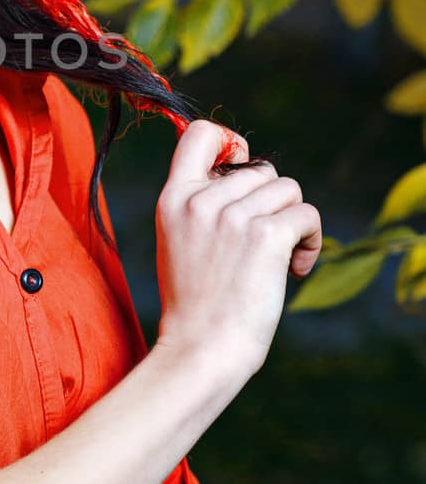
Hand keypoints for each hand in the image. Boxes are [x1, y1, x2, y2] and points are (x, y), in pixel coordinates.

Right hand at [154, 120, 322, 377]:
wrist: (201, 350)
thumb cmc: (195, 305)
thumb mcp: (179, 241)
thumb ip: (201, 203)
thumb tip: (247, 171)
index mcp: (172, 198)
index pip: (200, 133)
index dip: (230, 144)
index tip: (241, 173)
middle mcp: (200, 200)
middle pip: (262, 169)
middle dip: (272, 203)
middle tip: (262, 243)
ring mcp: (232, 216)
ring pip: (288, 190)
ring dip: (293, 222)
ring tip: (280, 259)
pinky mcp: (266, 235)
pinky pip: (308, 216)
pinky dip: (311, 242)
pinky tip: (294, 269)